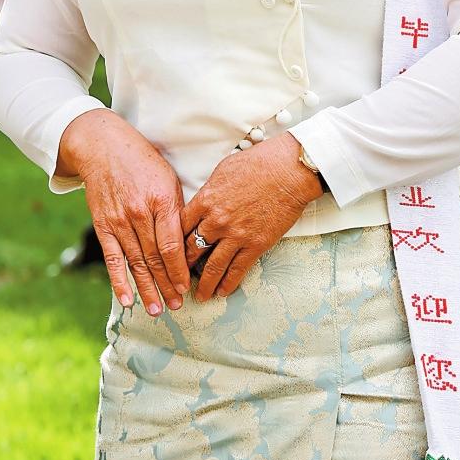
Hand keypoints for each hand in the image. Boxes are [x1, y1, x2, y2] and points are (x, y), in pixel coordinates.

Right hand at [59, 109, 190, 316]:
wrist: (103, 147)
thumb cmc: (143, 161)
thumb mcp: (168, 178)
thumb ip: (177, 209)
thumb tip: (190, 241)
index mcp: (161, 200)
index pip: (172, 245)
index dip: (180, 270)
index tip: (188, 287)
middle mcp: (140, 213)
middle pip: (156, 258)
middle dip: (167, 285)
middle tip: (177, 306)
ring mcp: (119, 221)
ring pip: (136, 262)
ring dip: (147, 289)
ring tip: (158, 310)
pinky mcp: (103, 225)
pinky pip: (113, 258)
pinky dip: (119, 281)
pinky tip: (127, 300)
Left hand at [179, 133, 322, 301]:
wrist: (288, 171)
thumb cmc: (258, 163)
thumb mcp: (223, 170)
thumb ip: (210, 190)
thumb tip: (203, 201)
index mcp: (205, 200)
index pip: (180, 227)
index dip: (174, 241)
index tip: (171, 251)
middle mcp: (216, 221)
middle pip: (191, 249)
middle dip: (183, 266)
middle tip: (178, 277)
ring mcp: (236, 235)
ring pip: (212, 266)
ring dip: (203, 284)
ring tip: (199, 296)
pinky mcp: (255, 244)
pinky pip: (237, 270)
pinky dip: (228, 283)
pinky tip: (222, 292)